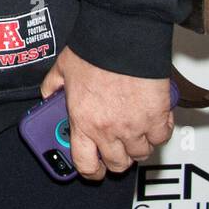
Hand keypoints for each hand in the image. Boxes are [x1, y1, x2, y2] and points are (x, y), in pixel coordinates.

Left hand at [40, 47, 173, 179]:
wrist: (120, 37)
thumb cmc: (92, 51)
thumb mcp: (61, 69)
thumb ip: (52, 87)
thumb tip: (47, 95)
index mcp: (83, 121)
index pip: (85, 164)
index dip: (89, 170)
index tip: (92, 168)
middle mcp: (109, 129)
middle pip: (117, 164)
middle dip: (114, 158)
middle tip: (113, 146)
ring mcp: (135, 126)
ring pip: (141, 154)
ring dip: (136, 145)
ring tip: (131, 130)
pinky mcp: (158, 117)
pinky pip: (161, 137)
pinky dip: (157, 132)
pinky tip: (149, 120)